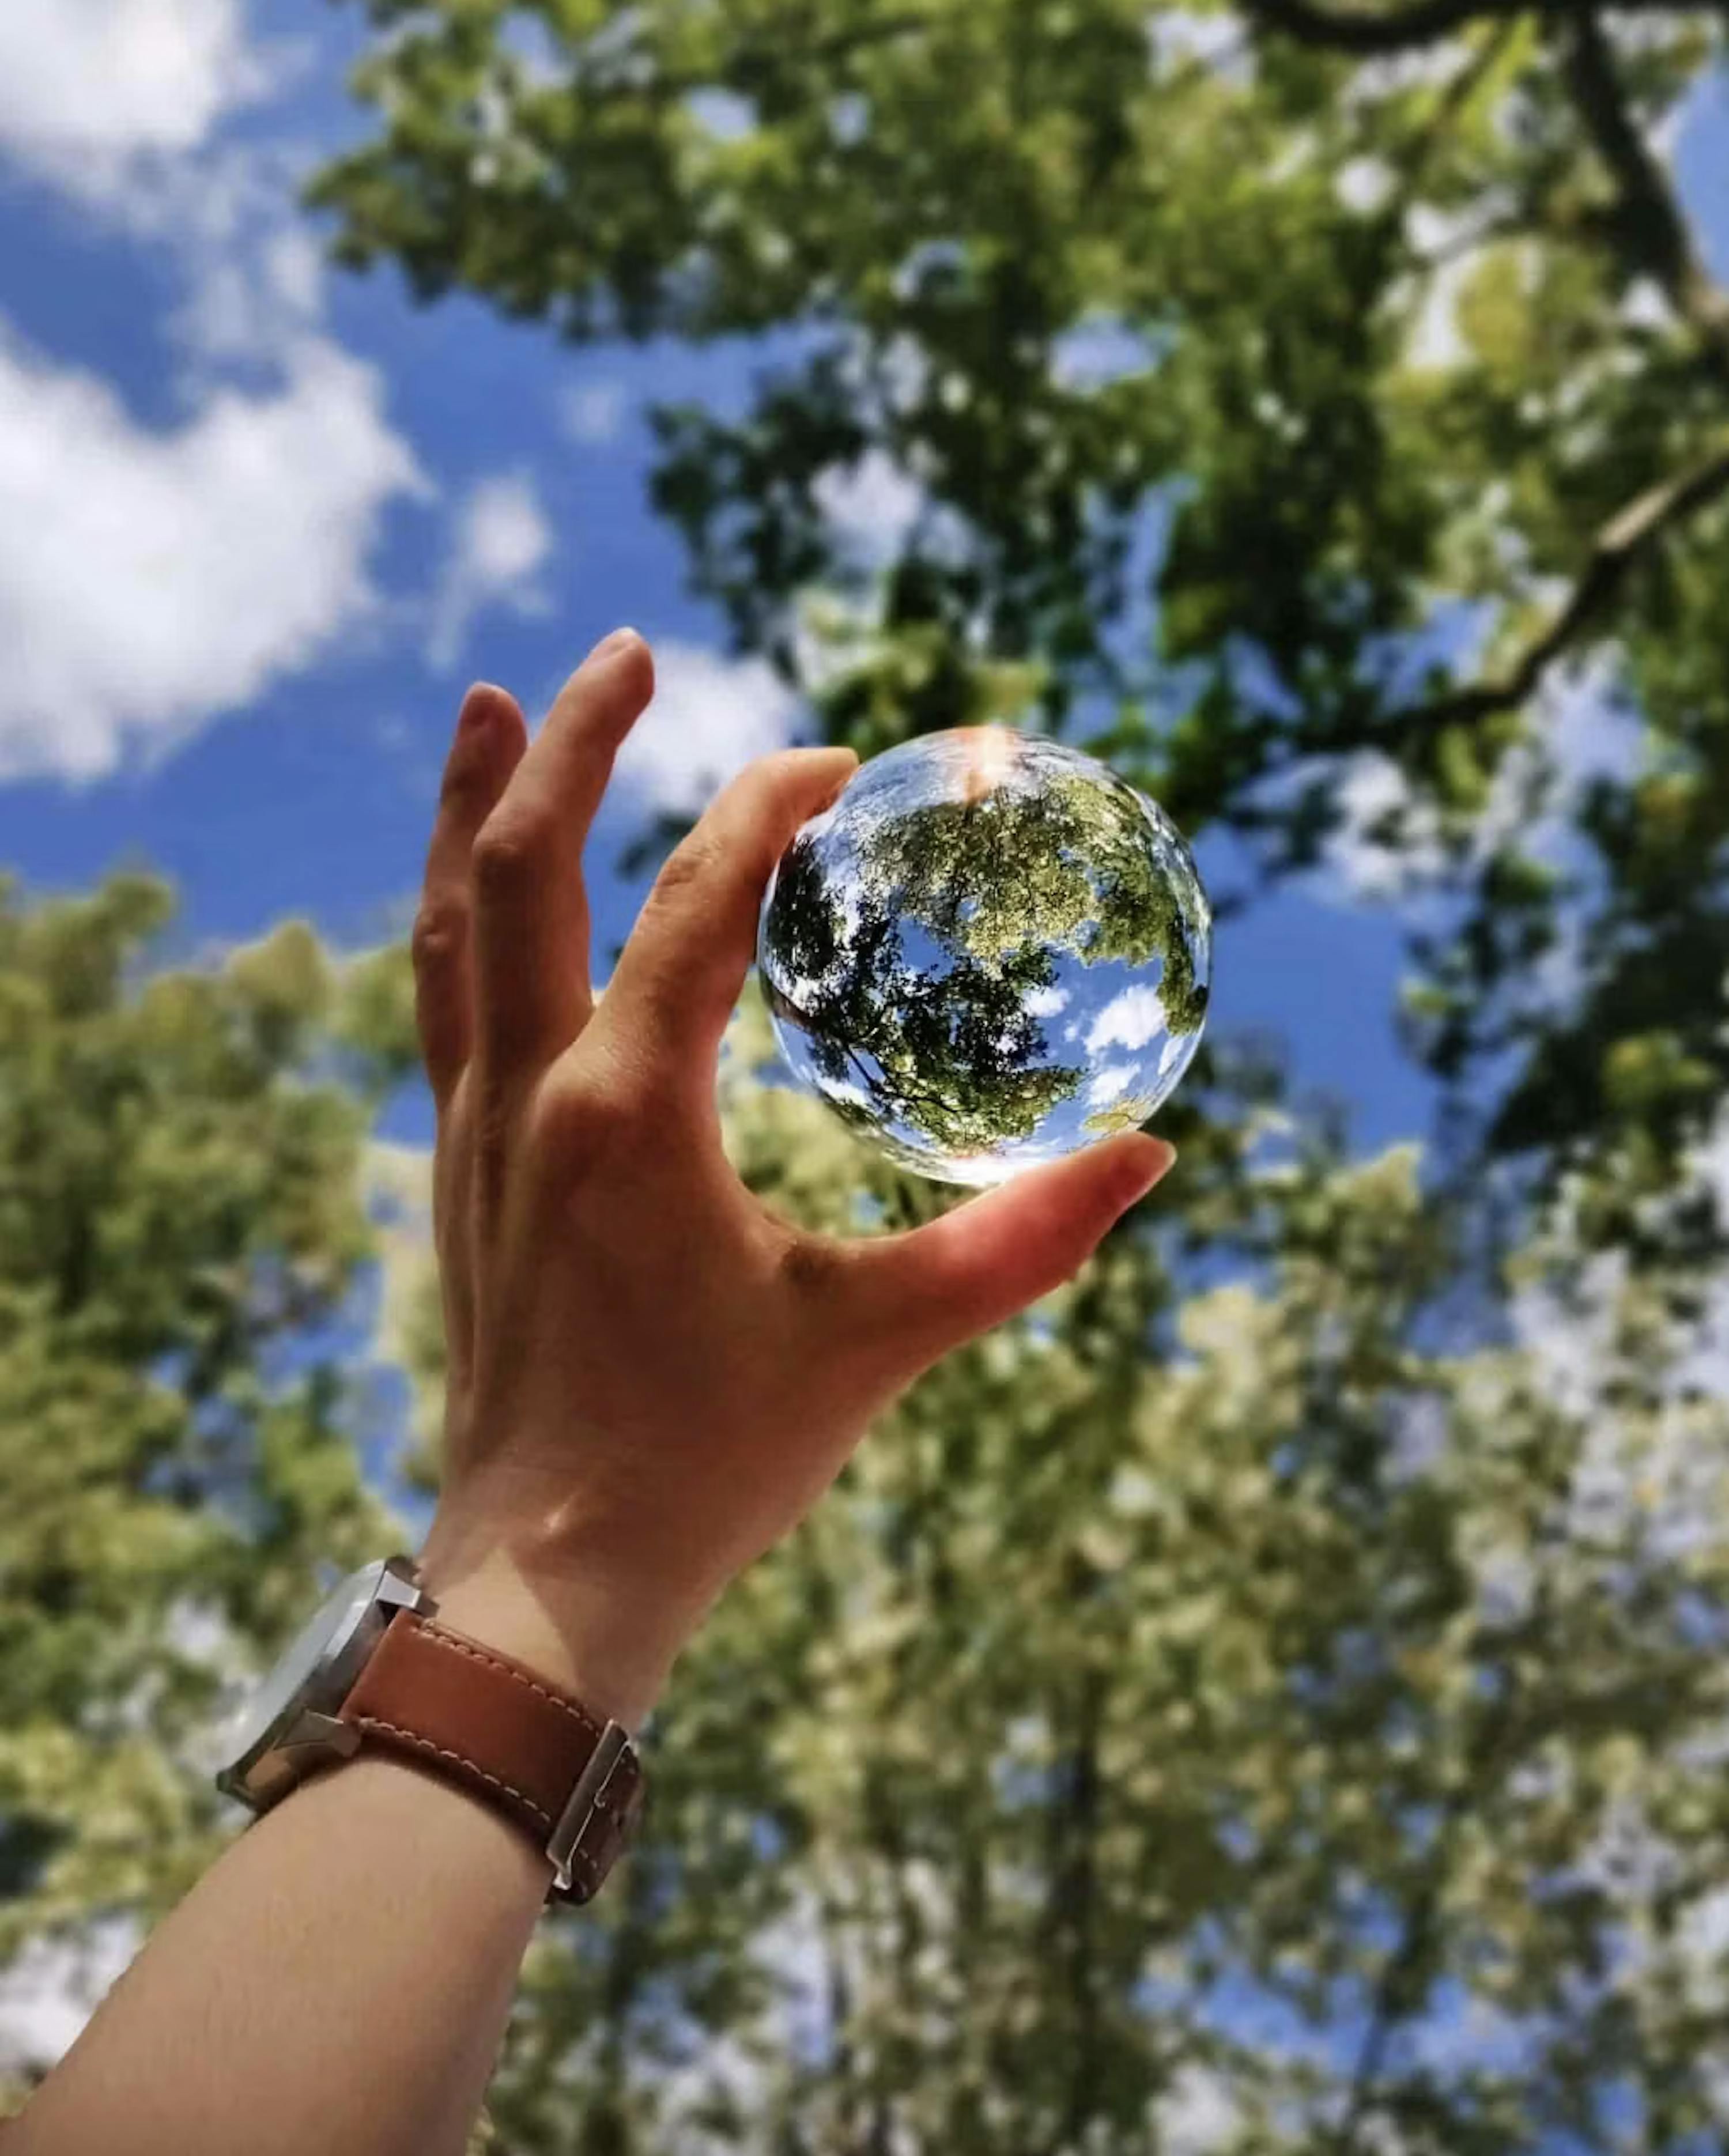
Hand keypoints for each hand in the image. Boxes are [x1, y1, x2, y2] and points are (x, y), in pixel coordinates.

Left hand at [412, 632, 1174, 1725]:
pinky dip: (458, 910)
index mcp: (627, 1114)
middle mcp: (528, 1096)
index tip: (841, 764)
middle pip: (520, 866)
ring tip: (495, 707)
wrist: (547, 1579)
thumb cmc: (712, 1461)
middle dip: (572, 742)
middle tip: (625, 648)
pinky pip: (442, 998)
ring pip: (448, 922)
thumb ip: (1019, 1244)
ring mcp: (475, 1131)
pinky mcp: (462, 1171)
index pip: (693, 902)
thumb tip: (1151, 1158)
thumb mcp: (880, 1340)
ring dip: (474, 805)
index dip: (767, 809)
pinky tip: (482, 885)